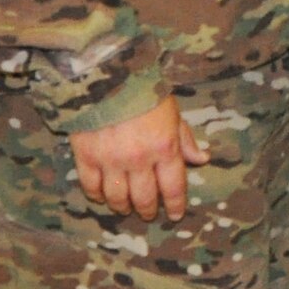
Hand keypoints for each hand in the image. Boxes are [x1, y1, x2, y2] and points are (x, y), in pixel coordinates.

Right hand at [72, 97, 209, 222]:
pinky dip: (96, 195)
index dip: (175, 205)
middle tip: (148, 214)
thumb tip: (202, 159)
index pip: (173, 187)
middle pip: (144, 198)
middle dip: (148, 210)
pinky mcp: (86, 156)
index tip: (175, 214)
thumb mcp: (173, 112)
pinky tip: (101, 196)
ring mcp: (111, 160)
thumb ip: (185, 139)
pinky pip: (90, 186)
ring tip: (126, 208)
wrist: (106, 73)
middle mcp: (139, 159)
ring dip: (122, 207)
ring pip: (117, 197)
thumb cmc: (144, 90)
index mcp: (165, 148)